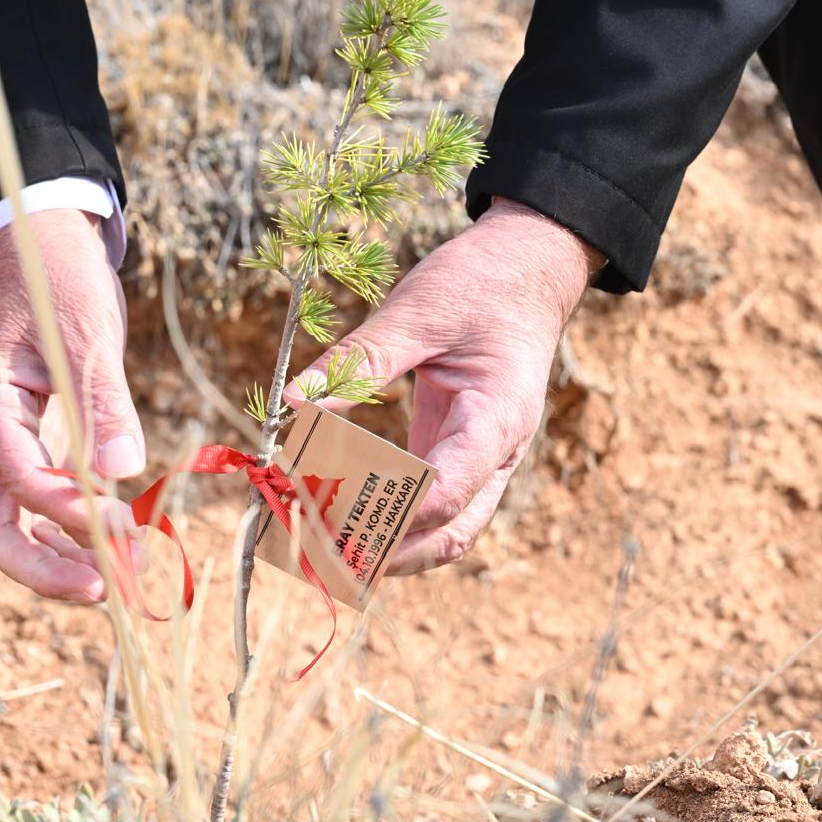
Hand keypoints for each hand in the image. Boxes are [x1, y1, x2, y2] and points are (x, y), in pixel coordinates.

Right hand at [0, 210, 145, 600]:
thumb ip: (102, 401)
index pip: (13, 478)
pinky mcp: (33, 444)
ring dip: (63, 556)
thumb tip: (122, 469)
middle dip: (45, 566)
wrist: (42, 245)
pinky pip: (42, 504)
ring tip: (124, 574)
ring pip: (15, 524)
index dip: (63, 511)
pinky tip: (116, 542)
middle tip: (107, 588)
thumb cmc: (57, 277)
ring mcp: (6, 443)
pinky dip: (73, 529)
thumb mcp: (86, 332)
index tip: (118, 524)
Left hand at [284, 198, 603, 572]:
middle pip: (449, 533)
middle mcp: (497, 452)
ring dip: (388, 548)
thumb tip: (292, 403)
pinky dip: (389, 519)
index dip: (389, 517)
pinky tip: (340, 519)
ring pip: (444, 531)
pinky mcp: (460, 453)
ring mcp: (482, 458)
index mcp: (498, 418)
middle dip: (386, 553)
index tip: (327, 520)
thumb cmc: (480, 284)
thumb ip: (356, 361)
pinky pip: (430, 504)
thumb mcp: (415, 313)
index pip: (448, 492)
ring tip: (322, 549)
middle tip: (317, 554)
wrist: (528, 267)